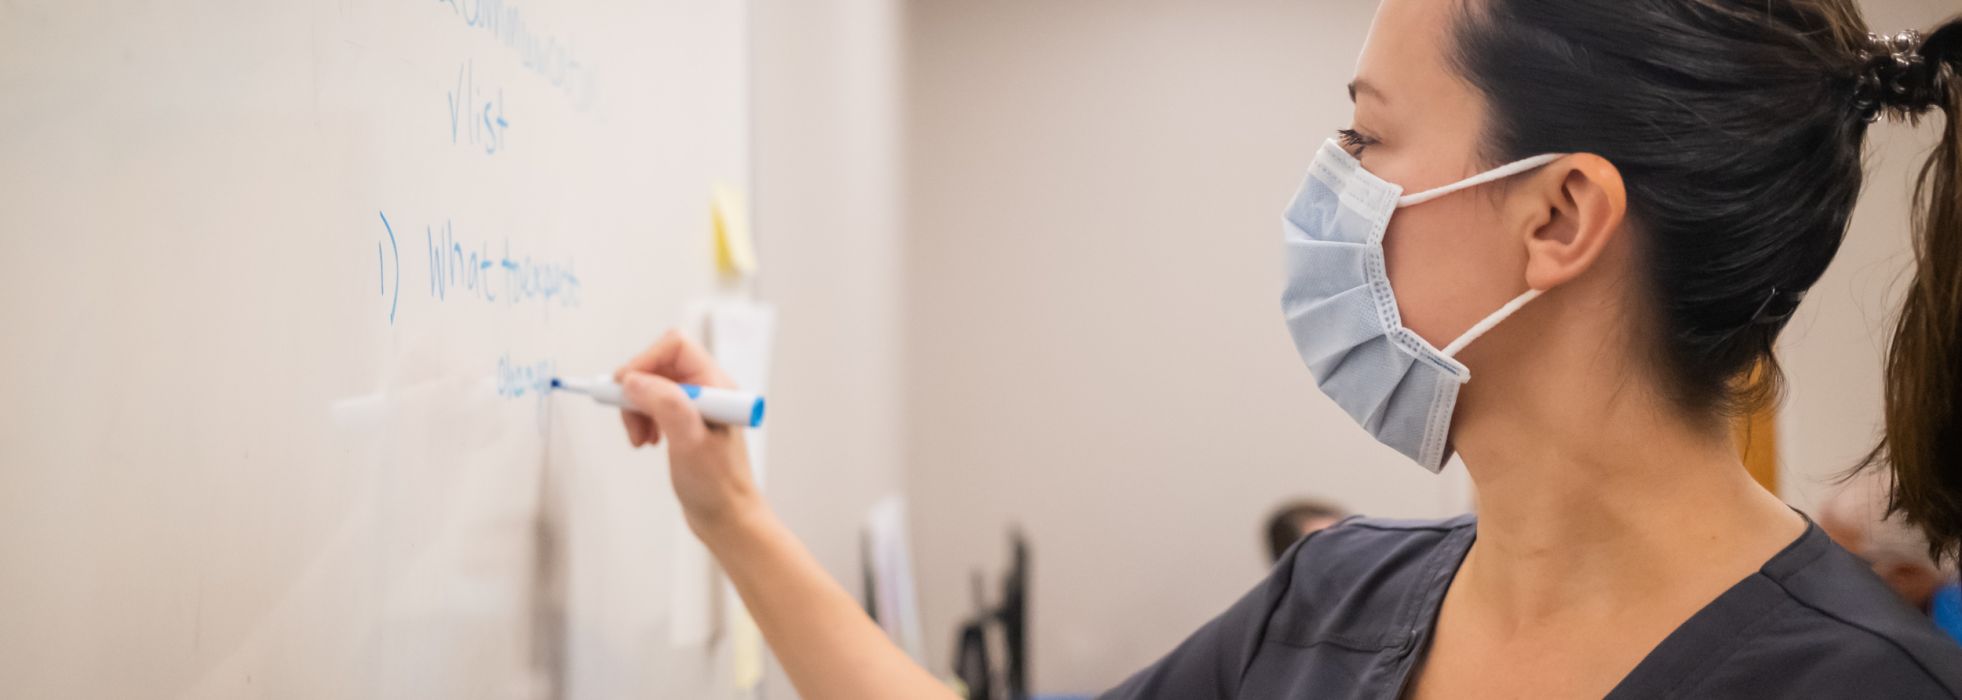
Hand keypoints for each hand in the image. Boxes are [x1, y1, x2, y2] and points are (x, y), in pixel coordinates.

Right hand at [616, 329, 762, 537]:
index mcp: (715, 386)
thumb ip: (665, 405)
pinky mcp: (684, 423)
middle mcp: (706, 390)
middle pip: (658, 365)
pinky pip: (654, 406)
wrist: (727, 518)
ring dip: (636, 408)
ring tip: (640, 438)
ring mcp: (695, 407)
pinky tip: (646, 441)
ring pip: (651, 386)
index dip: (645, 360)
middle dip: (636, 390)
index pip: (675, 346)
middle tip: (628, 418)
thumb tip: (635, 380)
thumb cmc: (718, 485)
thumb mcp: (689, 441)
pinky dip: (641, 420)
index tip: (624, 387)